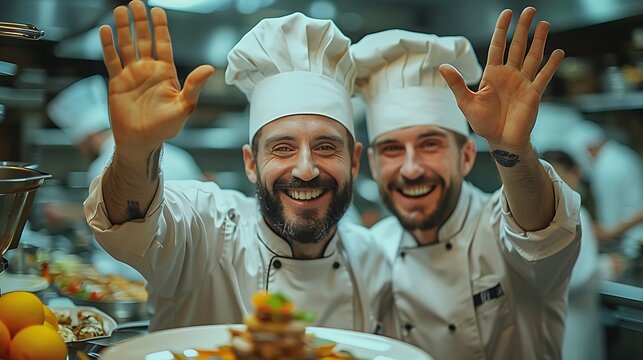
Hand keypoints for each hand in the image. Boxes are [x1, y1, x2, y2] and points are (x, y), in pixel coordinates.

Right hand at [100, 0, 213, 152]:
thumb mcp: (184, 106)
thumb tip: (209, 68)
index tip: (157, 10)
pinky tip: (105, 31)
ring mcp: (132, 75)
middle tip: (136, 2)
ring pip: (126, 46)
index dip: (160, 27)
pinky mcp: (117, 82)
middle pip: (143, 39)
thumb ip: (195, 86)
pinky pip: (111, 60)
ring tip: (120, 10)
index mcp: (166, 73)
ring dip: (123, 28)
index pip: (163, 43)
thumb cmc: (165, 128)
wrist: (141, 141)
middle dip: (140, 22)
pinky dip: (108, 46)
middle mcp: (148, 70)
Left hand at [439, 7, 563, 150]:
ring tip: (544, 24)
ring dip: (539, 41)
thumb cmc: (483, 123)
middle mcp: (509, 75)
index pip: (498, 46)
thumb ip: (457, 84)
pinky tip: (559, 52)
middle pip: (517, 46)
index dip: (502, 30)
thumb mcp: (466, 103)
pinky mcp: (534, 94)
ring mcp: (523, 83)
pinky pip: (544, 76)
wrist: (500, 141)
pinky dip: (552, 65)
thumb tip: (443, 66)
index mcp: (493, 74)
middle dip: (523, 28)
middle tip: (529, 10)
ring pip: (533, 57)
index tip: (507, 13)